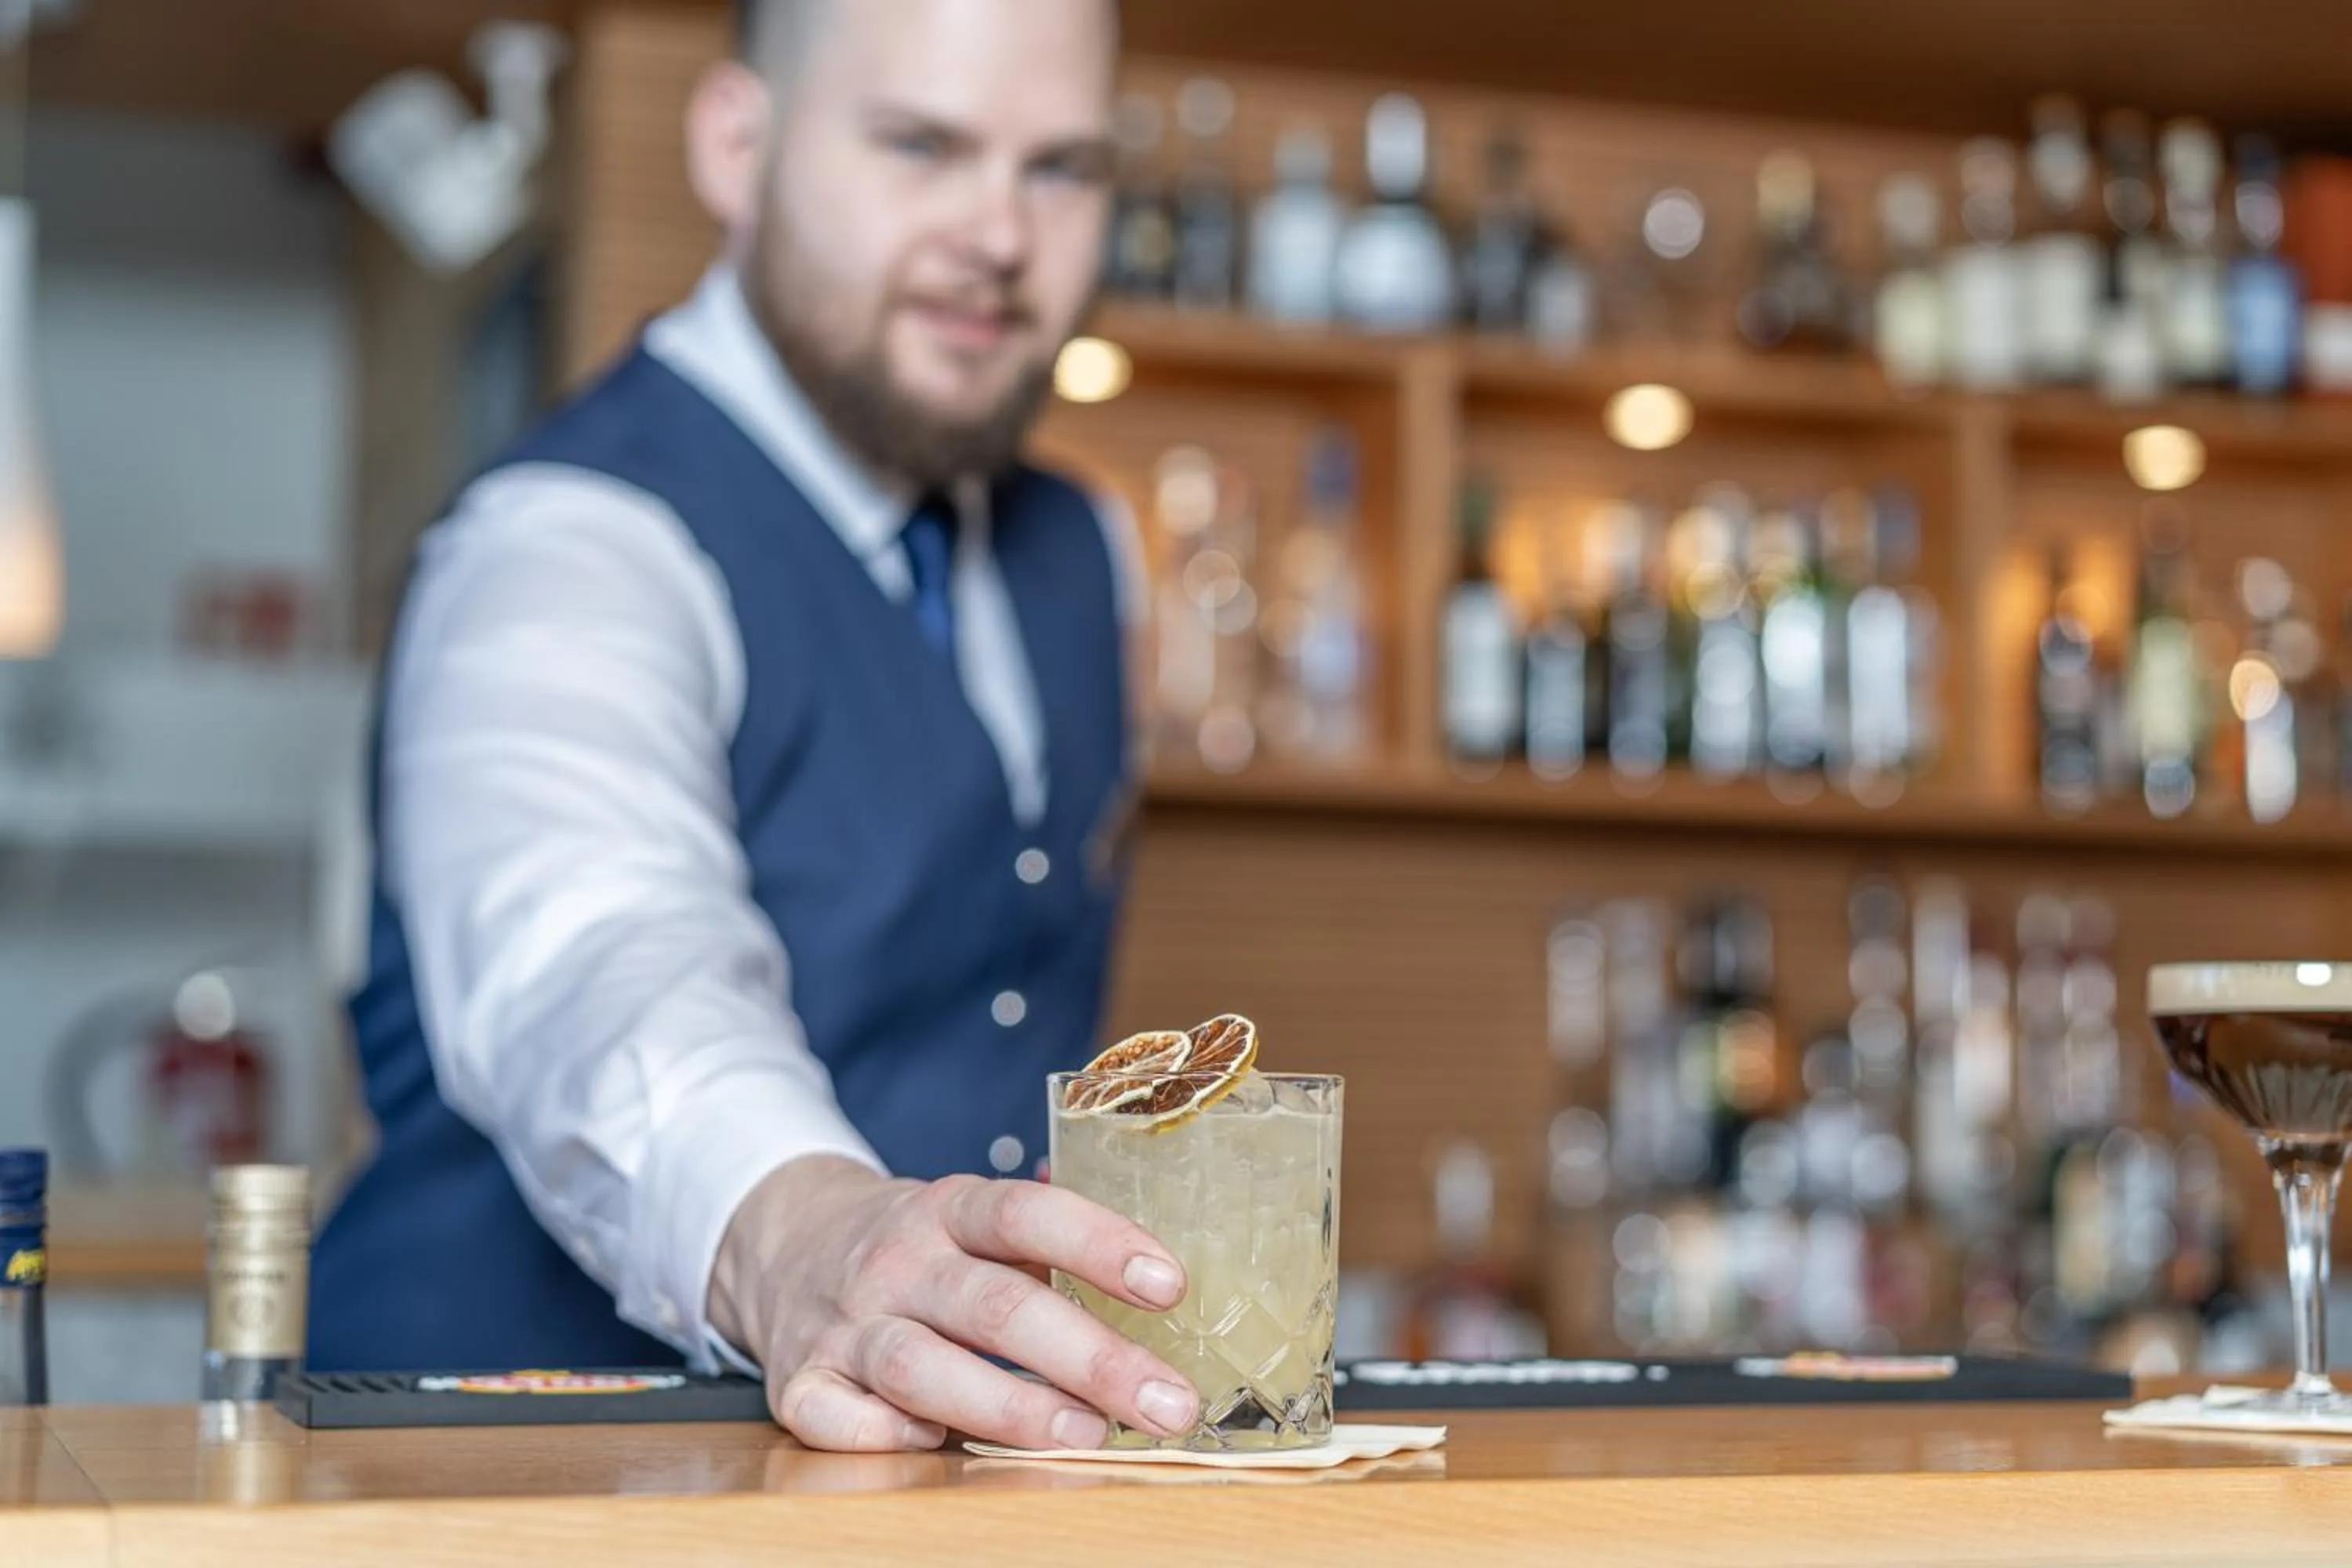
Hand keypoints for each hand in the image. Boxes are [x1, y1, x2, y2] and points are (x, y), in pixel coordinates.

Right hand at [708, 1155, 1202, 1451]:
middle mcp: (896, 1261)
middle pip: (996, 1307)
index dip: (1100, 1245)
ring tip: (1087, 1435)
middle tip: (1167, 1404)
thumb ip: (1049, 1244)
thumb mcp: (974, 1219)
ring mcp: (845, 1323)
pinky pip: (840, 1419)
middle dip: (1092, 1360)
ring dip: (1011, 1408)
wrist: (786, 1247)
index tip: (1169, 1286)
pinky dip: (892, 1437)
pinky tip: (943, 1448)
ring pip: (923, 1368)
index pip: (1028, 1213)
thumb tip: (1161, 1280)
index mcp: (950, 1208)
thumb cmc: (918, 1249)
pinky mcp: (799, 1381)